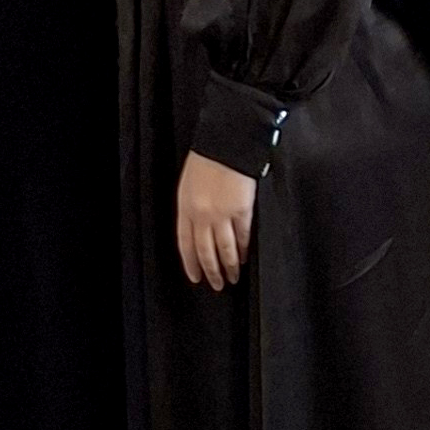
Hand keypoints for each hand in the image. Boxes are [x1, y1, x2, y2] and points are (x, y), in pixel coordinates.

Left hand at [175, 151, 257, 290]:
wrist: (225, 144)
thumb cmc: (206, 160)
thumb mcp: (188, 184)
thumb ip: (191, 208)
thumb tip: (198, 229)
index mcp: (185, 207)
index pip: (185, 243)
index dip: (191, 263)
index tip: (196, 277)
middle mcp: (201, 215)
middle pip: (205, 250)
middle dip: (211, 271)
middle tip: (217, 285)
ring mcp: (222, 214)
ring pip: (224, 249)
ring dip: (229, 266)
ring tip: (232, 277)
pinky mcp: (242, 211)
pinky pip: (242, 237)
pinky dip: (243, 250)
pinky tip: (243, 258)